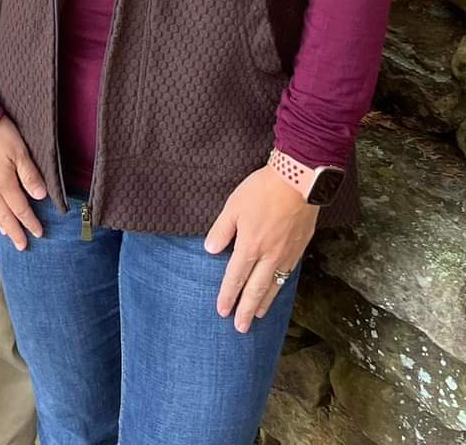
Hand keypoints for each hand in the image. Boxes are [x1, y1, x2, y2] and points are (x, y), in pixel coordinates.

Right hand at [0, 116, 46, 250]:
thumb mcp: (19, 151)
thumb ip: (29, 174)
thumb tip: (40, 197)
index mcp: (3, 181)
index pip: (20, 207)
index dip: (30, 221)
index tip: (38, 234)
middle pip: (4, 213)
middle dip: (14, 230)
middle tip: (22, 246)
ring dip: (1, 222)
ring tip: (7, 234)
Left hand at [204, 164, 318, 332]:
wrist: (298, 182)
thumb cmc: (262, 190)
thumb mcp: (233, 205)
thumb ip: (222, 230)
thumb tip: (210, 249)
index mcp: (250, 246)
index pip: (235, 277)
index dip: (228, 295)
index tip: (222, 311)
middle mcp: (269, 256)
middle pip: (255, 290)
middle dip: (246, 310)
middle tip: (240, 328)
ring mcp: (286, 255)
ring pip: (274, 286)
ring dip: (264, 303)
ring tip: (257, 316)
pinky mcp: (299, 249)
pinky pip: (287, 276)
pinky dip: (280, 289)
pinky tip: (277, 291)